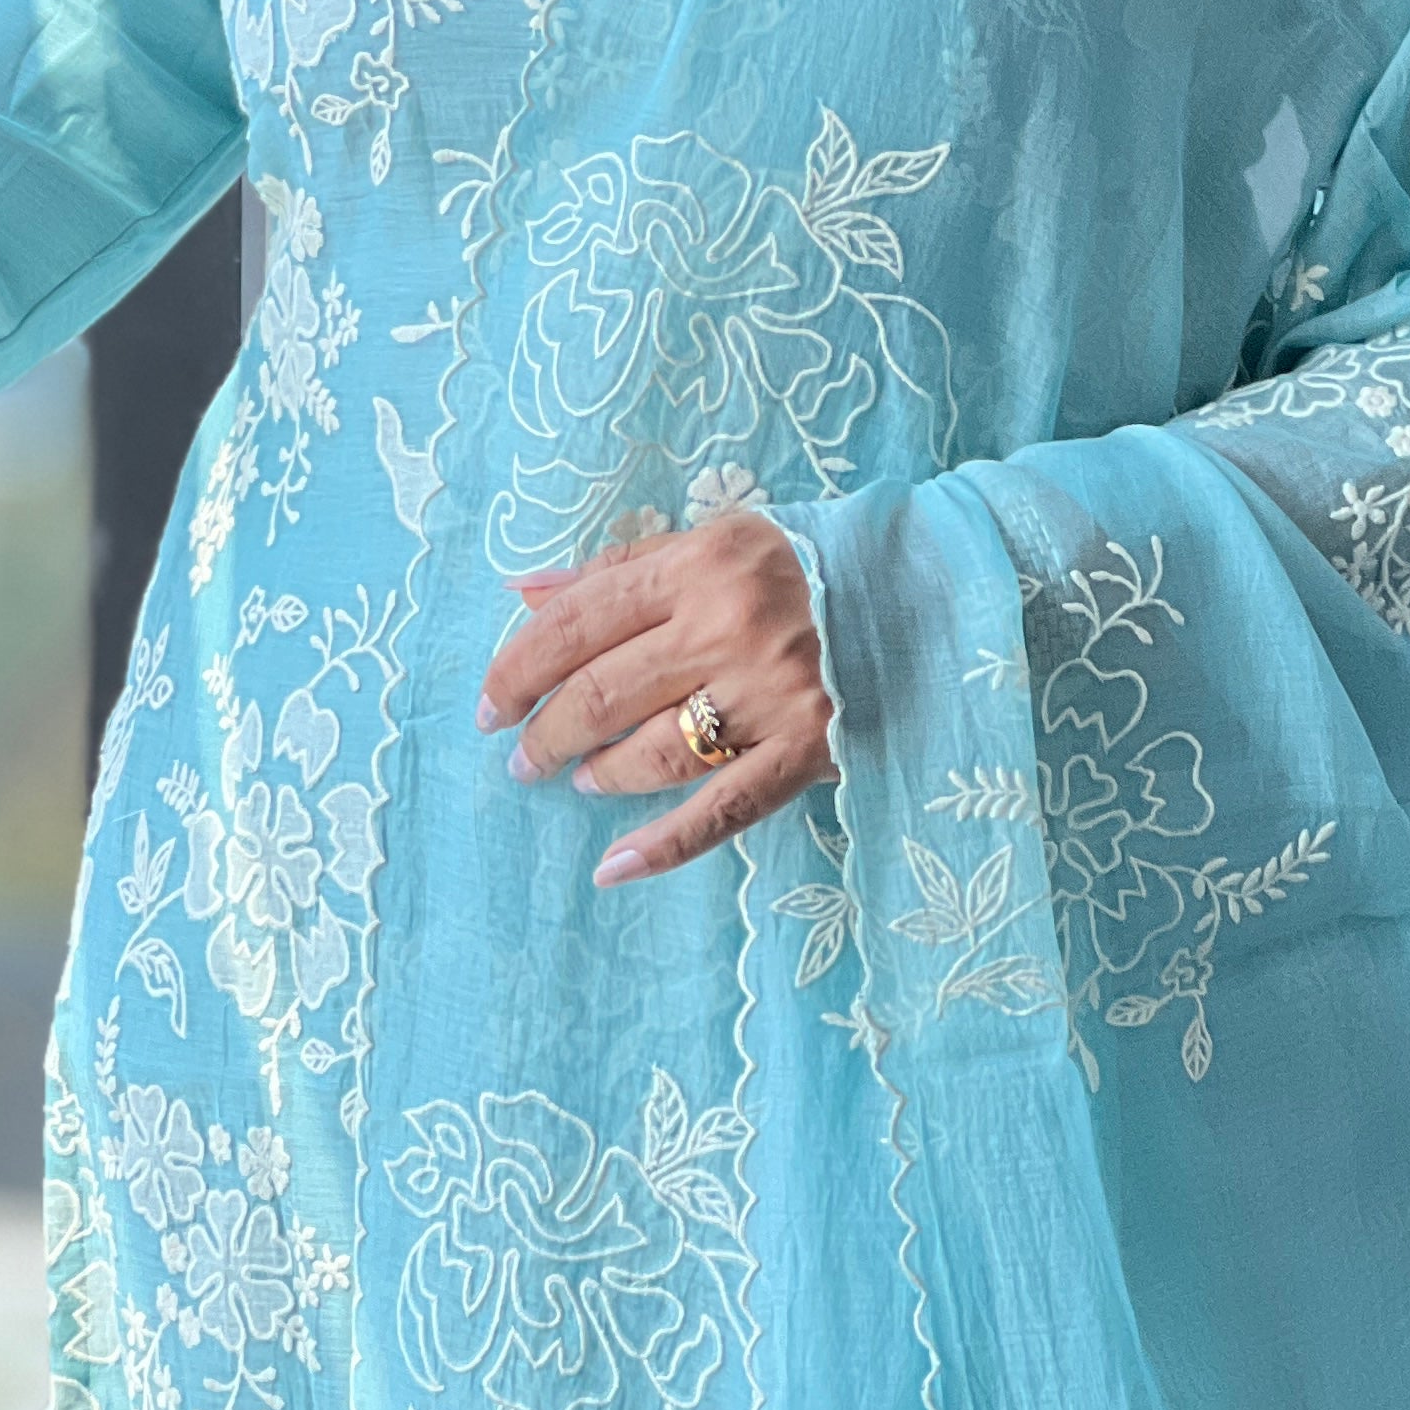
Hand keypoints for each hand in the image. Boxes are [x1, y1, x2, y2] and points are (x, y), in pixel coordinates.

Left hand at [477, 508, 834, 887]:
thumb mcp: (711, 542)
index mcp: (699, 566)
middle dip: (547, 732)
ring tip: (581, 779)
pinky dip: (663, 846)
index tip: (490, 704)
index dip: (519, 667)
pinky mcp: (808, 748)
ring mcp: (770, 693)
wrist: (918, 593)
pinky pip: (723, 809)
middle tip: (522, 755)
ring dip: (601, 773)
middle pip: (603, 691)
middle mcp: (729, 627)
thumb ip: (618, 567)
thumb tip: (522, 592)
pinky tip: (614, 868)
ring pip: (654, 752)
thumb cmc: (797, 567)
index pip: (578, 620)